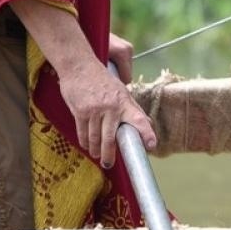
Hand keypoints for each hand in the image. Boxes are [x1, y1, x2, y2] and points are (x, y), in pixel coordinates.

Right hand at [10, 0, 157, 166]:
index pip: (138, 118)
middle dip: (109, 154)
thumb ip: (131, 105)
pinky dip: (85, 142)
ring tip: (98, 156)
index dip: (146, 132)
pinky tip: (87, 146)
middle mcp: (111, 107)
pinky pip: (83, 132)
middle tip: (109, 164)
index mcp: (123, 100)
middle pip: (111, 138)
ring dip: (96, 150)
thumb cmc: (101, 77)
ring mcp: (94, 110)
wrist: (78, 65)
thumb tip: (144, 122)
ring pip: (95, 138)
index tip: (152, 144)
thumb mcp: (120, 88)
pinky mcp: (80, 111)